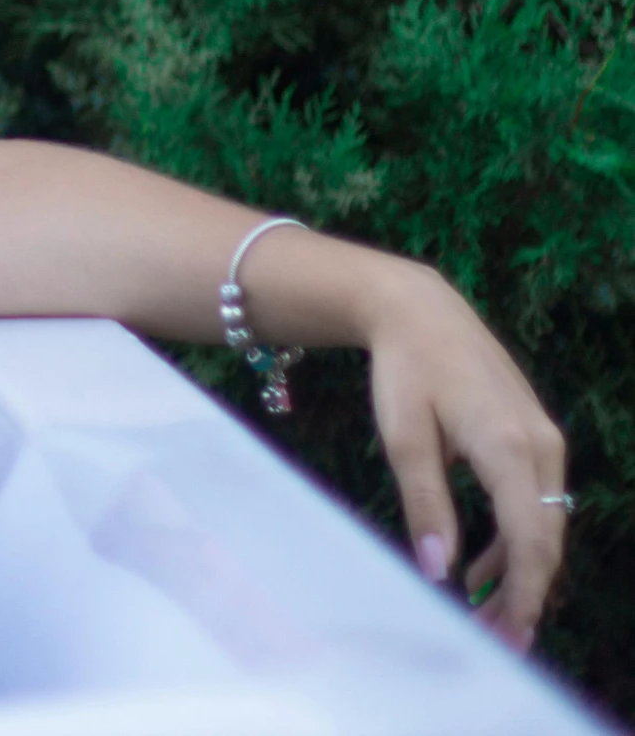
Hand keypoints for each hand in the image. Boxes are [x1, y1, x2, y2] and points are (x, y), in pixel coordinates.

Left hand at [366, 262, 567, 650]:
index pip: (531, 540)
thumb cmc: (405, 372)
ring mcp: (545, 440)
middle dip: (524, 594)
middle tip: (495, 640)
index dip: (523, 594)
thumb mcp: (404, 438)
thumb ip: (426, 504)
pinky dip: (516, 538)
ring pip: (544, 523)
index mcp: (509, 447)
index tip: (506, 637)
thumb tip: (438, 571)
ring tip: (484, 613)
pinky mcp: (535, 437)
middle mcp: (541, 447)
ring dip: (520, 571)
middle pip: (546, 539)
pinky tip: (483, 566)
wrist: (420, 310)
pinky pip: (536, 501)